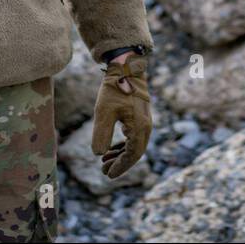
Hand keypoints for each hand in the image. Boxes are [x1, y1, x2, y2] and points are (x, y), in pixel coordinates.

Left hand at [91, 53, 151, 177]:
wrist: (126, 68)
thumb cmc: (114, 88)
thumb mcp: (103, 112)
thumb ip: (101, 134)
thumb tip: (98, 155)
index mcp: (140, 127)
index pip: (132, 155)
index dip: (120, 167)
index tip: (108, 175)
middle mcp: (146, 126)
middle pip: (135, 152)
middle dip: (120, 163)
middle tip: (104, 170)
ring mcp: (144, 121)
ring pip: (134, 145)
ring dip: (120, 154)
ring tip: (104, 160)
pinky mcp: (140, 117)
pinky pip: (134, 137)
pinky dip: (123, 145)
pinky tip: (111, 148)